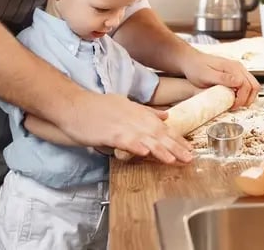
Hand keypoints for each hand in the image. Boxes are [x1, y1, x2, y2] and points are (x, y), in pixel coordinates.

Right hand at [61, 91, 192, 163]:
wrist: (73, 104)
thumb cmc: (96, 107)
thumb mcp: (125, 104)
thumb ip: (146, 111)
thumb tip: (166, 114)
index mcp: (138, 112)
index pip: (162, 126)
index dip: (177, 138)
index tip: (190, 148)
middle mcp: (133, 117)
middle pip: (158, 133)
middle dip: (175, 146)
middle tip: (190, 157)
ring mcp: (122, 125)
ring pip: (145, 137)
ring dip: (161, 149)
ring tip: (175, 159)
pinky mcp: (109, 132)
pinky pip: (125, 140)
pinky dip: (136, 145)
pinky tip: (146, 152)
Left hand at [181, 51, 259, 107]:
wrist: (191, 61)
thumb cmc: (196, 68)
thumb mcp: (206, 75)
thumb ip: (223, 78)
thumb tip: (238, 82)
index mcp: (232, 67)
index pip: (247, 85)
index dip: (241, 99)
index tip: (232, 106)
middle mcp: (238, 67)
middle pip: (254, 86)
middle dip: (247, 99)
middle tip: (235, 107)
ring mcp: (238, 69)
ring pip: (253, 85)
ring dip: (248, 97)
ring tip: (235, 104)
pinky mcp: (236, 73)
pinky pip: (247, 84)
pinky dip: (245, 93)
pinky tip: (234, 98)